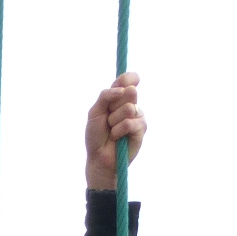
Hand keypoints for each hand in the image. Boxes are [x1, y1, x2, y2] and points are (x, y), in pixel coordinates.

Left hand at [85, 72, 144, 190]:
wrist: (98, 157)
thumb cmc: (96, 135)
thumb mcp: (95, 112)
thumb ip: (105, 96)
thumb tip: (123, 89)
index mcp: (119, 97)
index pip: (128, 79)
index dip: (127, 78)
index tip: (121, 85)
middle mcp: (130, 103)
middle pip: (130, 91)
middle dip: (114, 105)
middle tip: (108, 117)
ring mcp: (138, 116)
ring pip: (129, 108)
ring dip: (114, 121)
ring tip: (112, 130)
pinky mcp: (141, 129)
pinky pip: (130, 123)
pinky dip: (118, 131)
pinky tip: (116, 138)